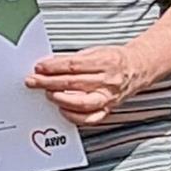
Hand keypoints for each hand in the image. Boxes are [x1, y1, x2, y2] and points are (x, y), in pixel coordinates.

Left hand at [25, 45, 149, 124]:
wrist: (138, 69)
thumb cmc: (114, 59)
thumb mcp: (94, 52)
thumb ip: (73, 60)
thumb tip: (48, 66)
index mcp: (105, 61)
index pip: (73, 65)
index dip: (53, 67)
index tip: (39, 67)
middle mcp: (108, 81)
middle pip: (74, 83)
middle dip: (49, 82)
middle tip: (33, 81)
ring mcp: (109, 97)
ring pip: (82, 102)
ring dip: (61, 99)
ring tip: (47, 94)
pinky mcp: (108, 109)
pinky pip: (91, 118)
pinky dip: (74, 116)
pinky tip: (62, 110)